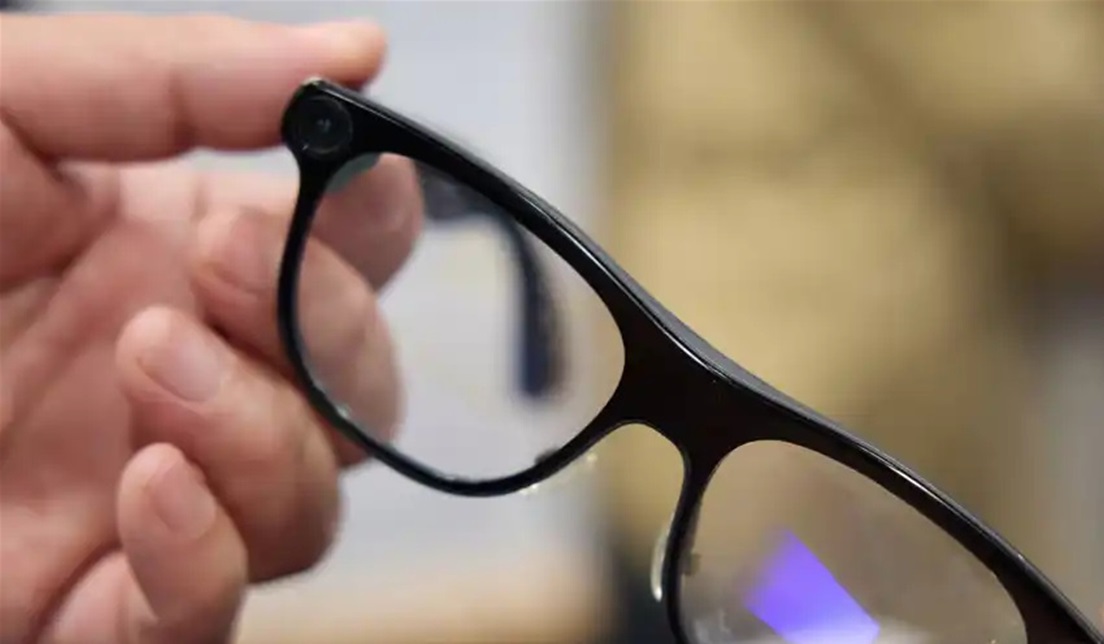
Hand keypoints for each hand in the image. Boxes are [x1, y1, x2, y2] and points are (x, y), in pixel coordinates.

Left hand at [0, 13, 422, 642]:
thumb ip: (170, 74)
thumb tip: (353, 54)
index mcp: (167, 251)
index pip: (352, 247)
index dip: (372, 217)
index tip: (339, 176)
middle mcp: (181, 374)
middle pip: (361, 383)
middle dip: (319, 322)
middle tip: (202, 266)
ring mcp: (141, 497)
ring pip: (310, 501)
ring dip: (264, 433)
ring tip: (147, 366)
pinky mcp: (82, 609)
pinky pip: (204, 616)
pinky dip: (207, 557)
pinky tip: (148, 485)